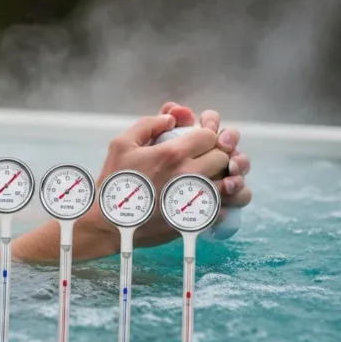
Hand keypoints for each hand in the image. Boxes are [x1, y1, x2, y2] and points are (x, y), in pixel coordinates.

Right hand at [77, 102, 252, 249]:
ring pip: (232, 182)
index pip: (210, 135)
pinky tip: (212, 197)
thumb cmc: (114, 182)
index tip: (199, 139)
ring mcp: (195, 199)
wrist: (109, 224)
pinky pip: (225, 207)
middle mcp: (189, 174)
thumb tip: (172, 117)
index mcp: (172, 153)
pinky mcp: (196, 220)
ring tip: (214, 176)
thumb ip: (148, 124)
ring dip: (227, 177)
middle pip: (224, 156)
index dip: (208, 133)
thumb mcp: (121, 144)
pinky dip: (224, 200)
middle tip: (204, 157)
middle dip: (218, 153)